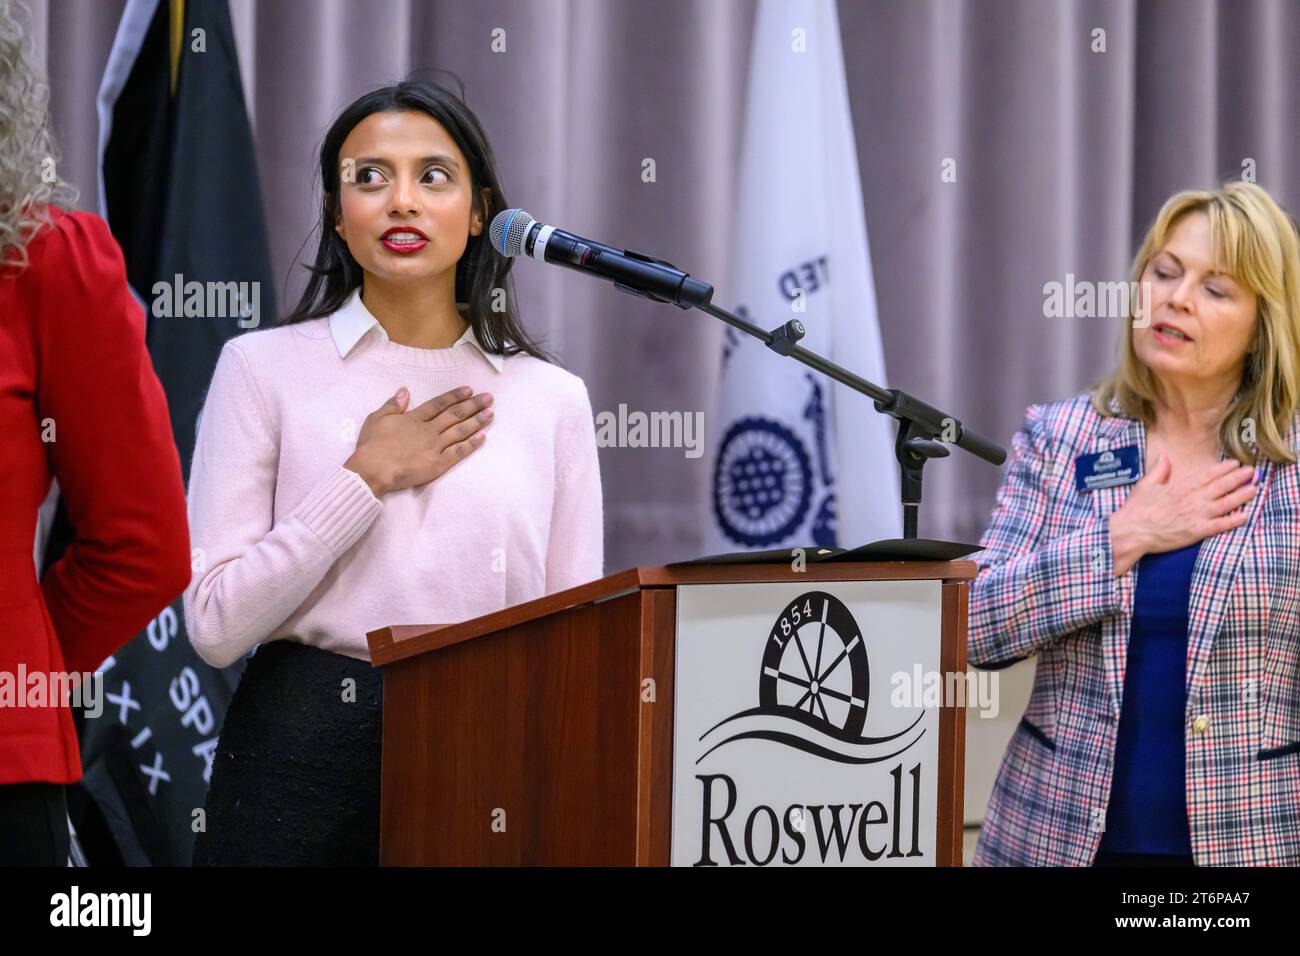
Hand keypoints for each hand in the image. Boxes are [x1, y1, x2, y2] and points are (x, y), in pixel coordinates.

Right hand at [344, 385, 493, 496]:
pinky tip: (483, 437)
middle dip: (473, 405)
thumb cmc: (372, 445)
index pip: (439, 404)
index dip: (455, 396)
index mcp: (414, 418)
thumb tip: (404, 391)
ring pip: (460, 431)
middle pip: (455, 415)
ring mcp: (435, 447)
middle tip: (489, 398)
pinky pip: (458, 452)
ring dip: (477, 421)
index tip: (469, 390)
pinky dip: (471, 444)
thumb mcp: (377, 418)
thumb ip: (393, 404)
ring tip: (491, 414)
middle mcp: (428, 430)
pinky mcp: (438, 464)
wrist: (374, 469)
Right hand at [1108, 454, 1255, 575]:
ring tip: (1254, 489)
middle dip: (1238, 478)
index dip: (1223, 469)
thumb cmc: (1136, 509)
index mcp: (1180, 486)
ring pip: (1224, 503)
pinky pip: (1219, 525)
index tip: (1235, 463)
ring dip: (1241, 496)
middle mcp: (1191, 499)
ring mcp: (1195, 515)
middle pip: (1220, 486)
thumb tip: (1164, 457)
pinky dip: (1233, 521)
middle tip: (1252, 472)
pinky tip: (1245, 516)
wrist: (1131, 532)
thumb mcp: (1145, 485)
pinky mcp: (1196, 531)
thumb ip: (1159, 470)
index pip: (1206, 475)